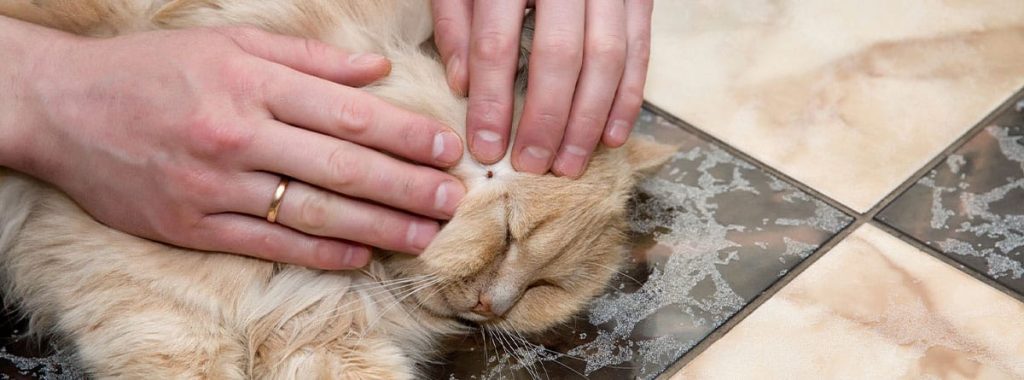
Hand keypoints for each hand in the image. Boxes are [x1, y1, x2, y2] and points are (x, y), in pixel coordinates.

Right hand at [7, 23, 465, 269]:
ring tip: (423, 235)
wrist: (62, 107)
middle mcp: (237, 133)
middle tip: (452, 200)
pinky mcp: (191, 224)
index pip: (347, 113)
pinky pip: (269, 242)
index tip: (446, 150)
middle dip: (406, 187)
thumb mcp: (231, 42)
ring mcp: (213, 184)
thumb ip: (310, 59)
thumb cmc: (155, 68)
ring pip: (313, 210)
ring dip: (378, 227)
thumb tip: (378, 72)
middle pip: (341, 167)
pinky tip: (360, 254)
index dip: (405, 135)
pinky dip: (320, 250)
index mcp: (251, 80)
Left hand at [431, 0, 653, 177]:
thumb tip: (464, 85)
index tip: (486, 147)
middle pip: (559, 55)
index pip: (498, 42)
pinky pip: (639, 50)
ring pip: (606, 57)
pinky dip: (627, 98)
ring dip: (589, 120)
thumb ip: (456, 24)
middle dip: (547, 120)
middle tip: (533, 165)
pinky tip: (610, 136)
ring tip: (569, 164)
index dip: (492, 100)